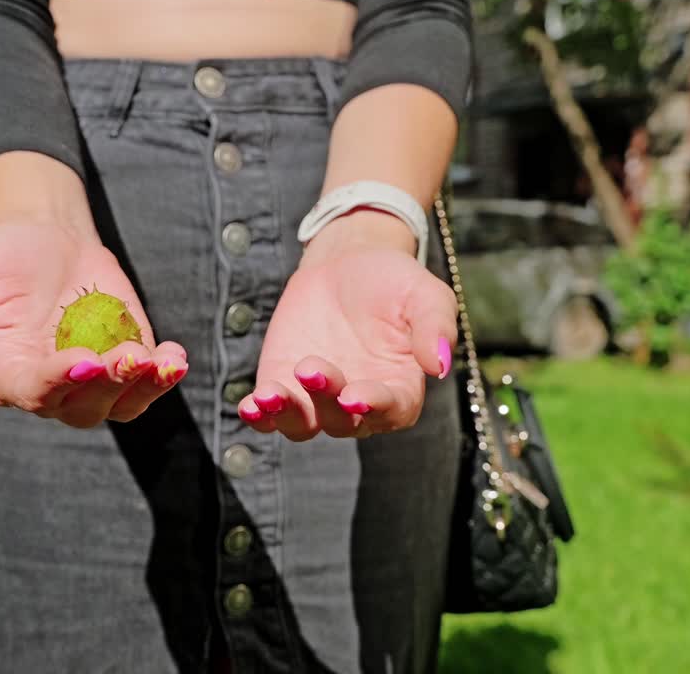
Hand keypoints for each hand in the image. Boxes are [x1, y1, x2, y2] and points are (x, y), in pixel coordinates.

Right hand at [0, 220, 186, 427]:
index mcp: (8, 374)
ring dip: (143, 389)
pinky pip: (148, 384)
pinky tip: (175, 355)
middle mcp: (52, 386)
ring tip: (161, 361)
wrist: (47, 235)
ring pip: (120, 405)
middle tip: (127, 356)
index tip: (83, 358)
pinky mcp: (128, 362)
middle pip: (82, 407)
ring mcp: (93, 377)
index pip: (33, 392)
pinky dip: (164, 375)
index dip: (58, 381)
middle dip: (107, 385)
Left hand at [237, 212, 456, 440]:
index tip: (356, 395)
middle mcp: (358, 403)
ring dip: (286, 416)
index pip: (392, 411)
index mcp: (399, 387)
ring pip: (303, 425)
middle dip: (326, 399)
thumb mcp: (424, 293)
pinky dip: (259, 416)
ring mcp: (317, 399)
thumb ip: (435, 326)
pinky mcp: (283, 385)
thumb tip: (440, 366)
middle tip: (312, 367)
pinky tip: (248, 405)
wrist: (345, 264)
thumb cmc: (393, 282)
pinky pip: (270, 415)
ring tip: (270, 394)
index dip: (374, 407)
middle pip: (343, 420)